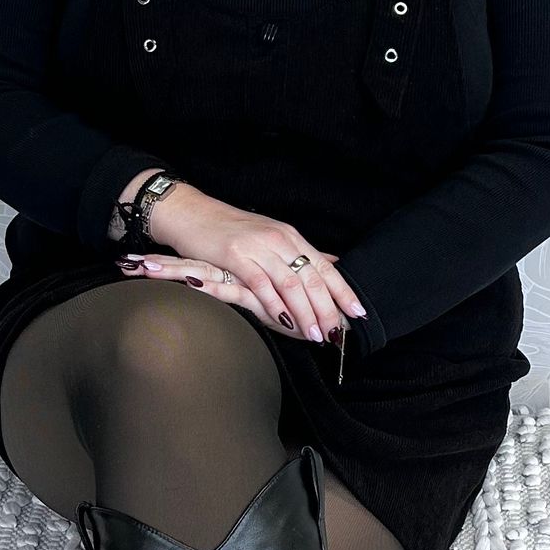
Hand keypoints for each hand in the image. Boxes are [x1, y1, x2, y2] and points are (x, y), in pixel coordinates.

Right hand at [117, 192, 366, 344]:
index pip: (324, 267)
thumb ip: (302, 253)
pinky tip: (283, 321)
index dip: (342, 291)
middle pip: (311, 278)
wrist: (191, 214)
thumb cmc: (231, 230)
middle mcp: (279, 240)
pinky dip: (274, 305)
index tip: (357, 313)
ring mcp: (258, 247)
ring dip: (305, 312)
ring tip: (315, 334)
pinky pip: (261, 285)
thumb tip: (334, 262)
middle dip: (327, 309)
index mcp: (290, 237)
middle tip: (336, 334)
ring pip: (290, 284)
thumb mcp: (272, 236)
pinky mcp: (235, 257)